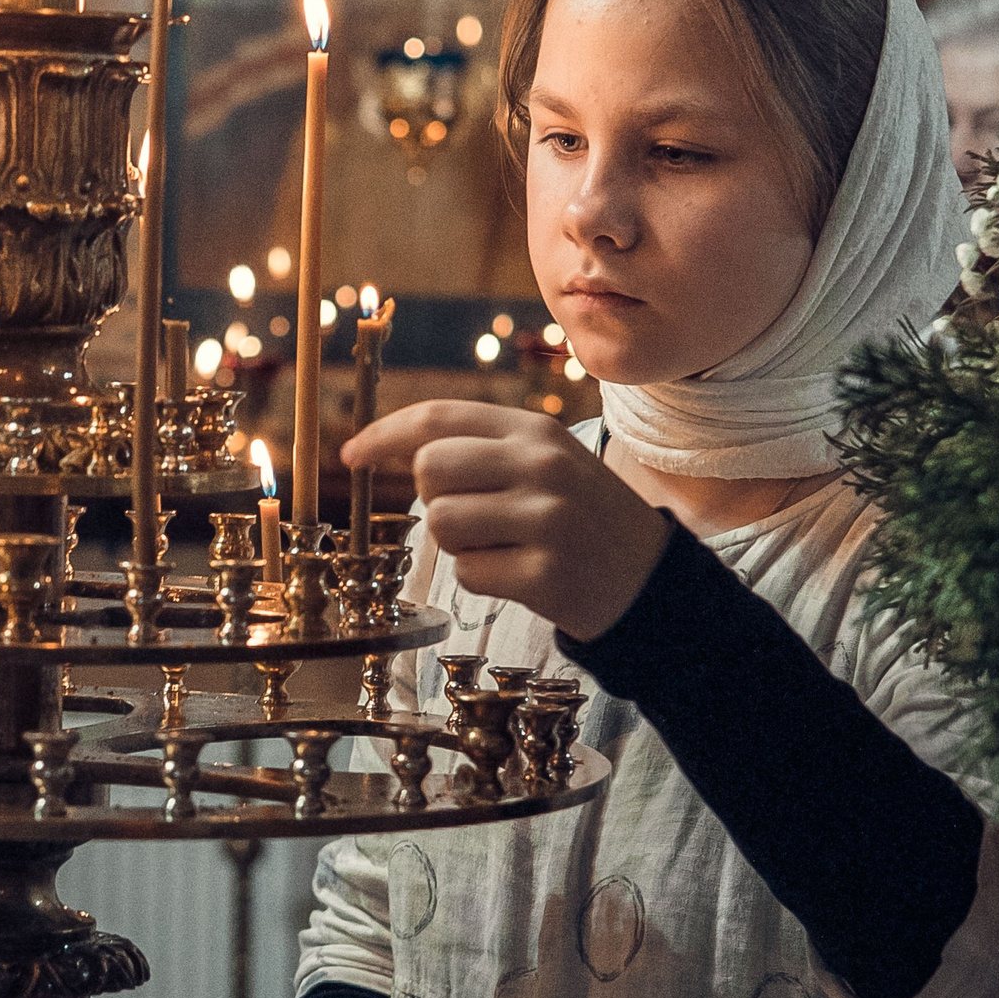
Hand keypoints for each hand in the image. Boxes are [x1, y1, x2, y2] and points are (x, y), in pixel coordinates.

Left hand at [346, 397, 666, 642]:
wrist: (647, 579)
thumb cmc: (580, 517)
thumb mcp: (545, 460)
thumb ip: (480, 446)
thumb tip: (391, 447)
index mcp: (535, 430)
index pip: (437, 418)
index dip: (383, 434)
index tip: (350, 454)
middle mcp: (542, 466)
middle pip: (428, 470)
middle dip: (433, 496)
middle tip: (473, 513)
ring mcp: (546, 520)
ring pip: (441, 524)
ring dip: (458, 543)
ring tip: (504, 544)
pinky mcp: (545, 574)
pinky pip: (468, 573)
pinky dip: (483, 579)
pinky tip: (522, 573)